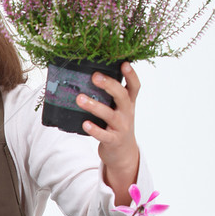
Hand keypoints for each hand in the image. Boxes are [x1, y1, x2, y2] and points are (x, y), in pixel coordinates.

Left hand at [77, 62, 140, 204]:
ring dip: (95, 106)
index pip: (134, 86)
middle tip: (95, 76)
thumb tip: (89, 74)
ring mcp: (121, 127)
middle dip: (110, 85)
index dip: (131, 75)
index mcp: (129, 103)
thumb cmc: (117, 125)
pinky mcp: (113, 141)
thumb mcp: (119, 109)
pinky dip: (94, 129)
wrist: (123, 153)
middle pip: (122, 96)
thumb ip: (110, 95)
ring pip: (110, 115)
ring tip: (80, 98)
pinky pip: (103, 135)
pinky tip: (84, 123)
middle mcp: (127, 113)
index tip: (124, 63)